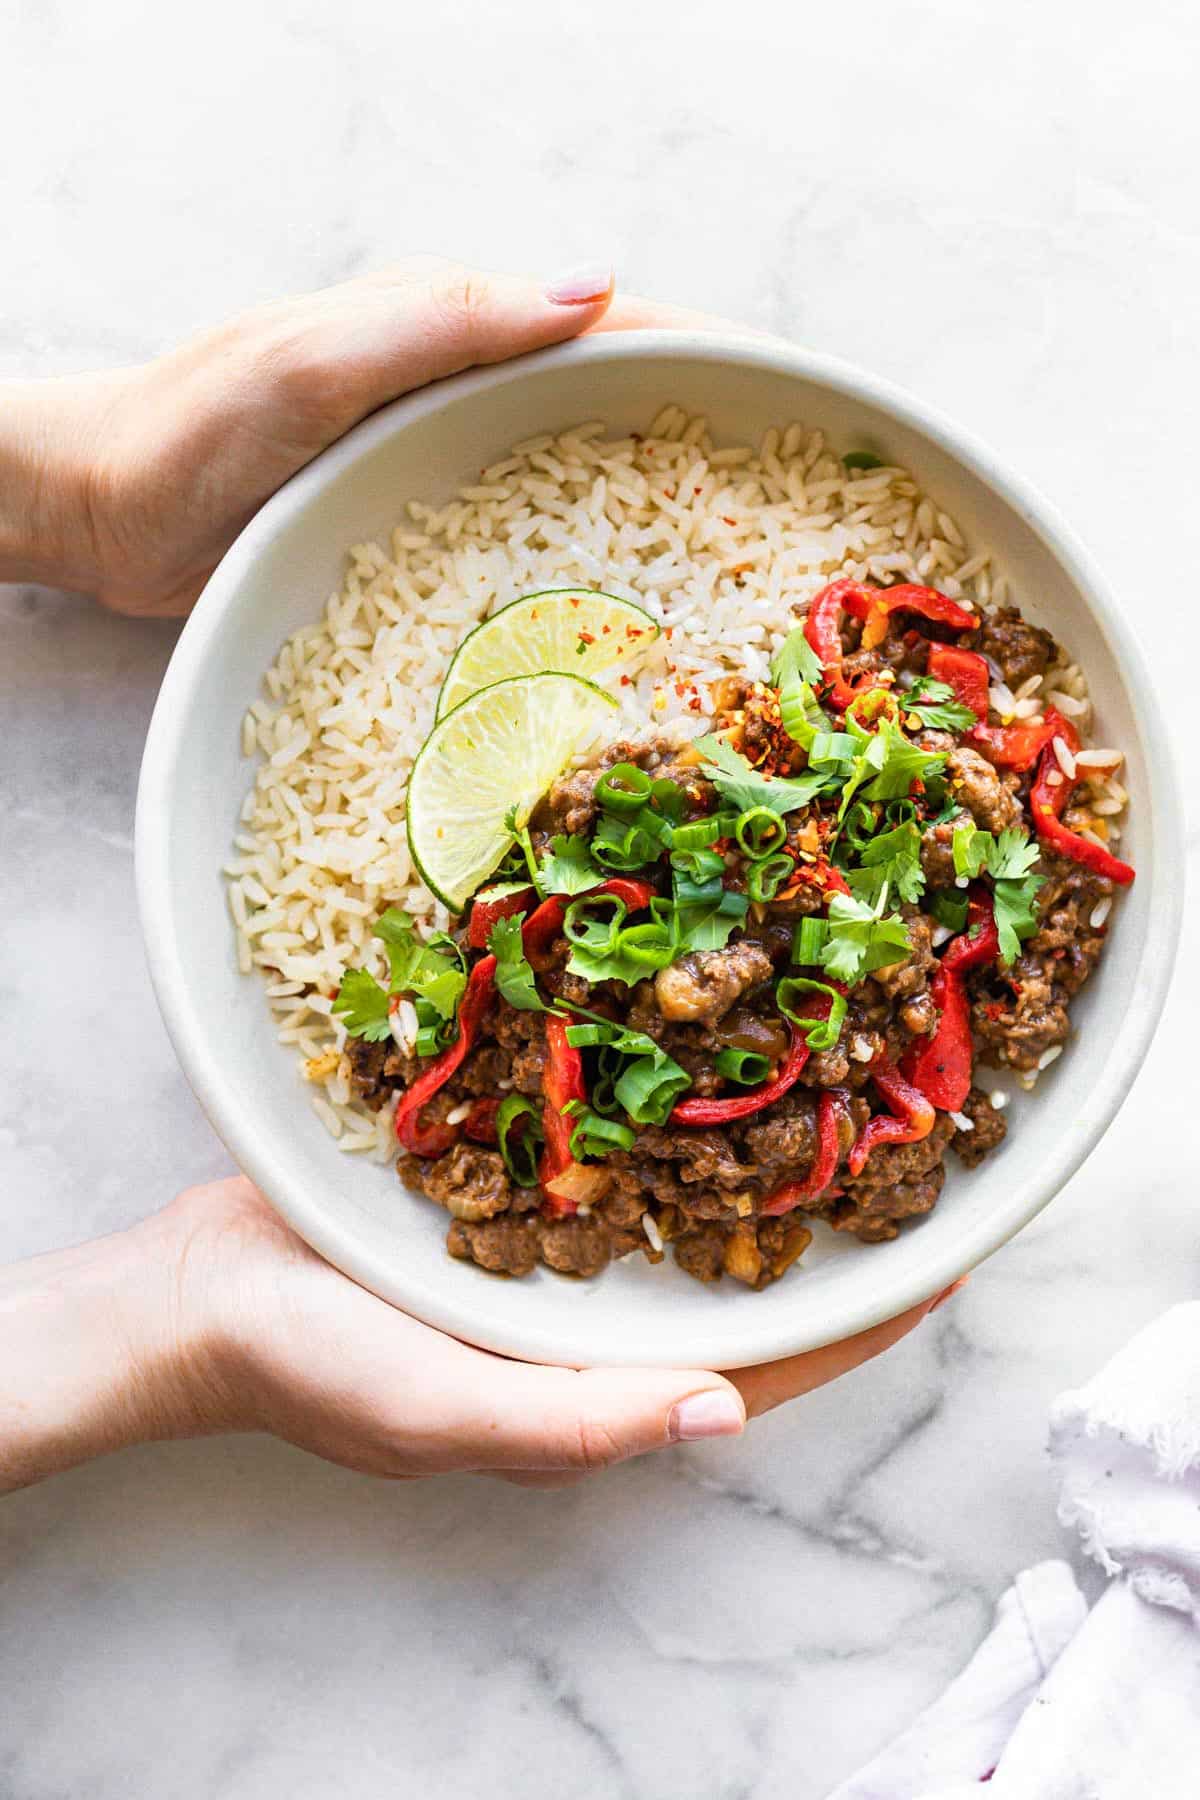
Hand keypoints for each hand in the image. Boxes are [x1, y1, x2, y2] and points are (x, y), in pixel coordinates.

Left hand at [0, 258, 729, 615]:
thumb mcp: (314, 360)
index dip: (705, 350)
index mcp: (449, 323)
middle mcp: (458, 383)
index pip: (607, 323)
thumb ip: (441, 321)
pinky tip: (620, 604)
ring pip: (575, 464)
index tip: (797, 392)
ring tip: (737, 557)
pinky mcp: (416, 517)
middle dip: (704, 425)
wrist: (104, 506)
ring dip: (654, 498)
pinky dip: (581, 552)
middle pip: (609, 393)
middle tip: (790, 493)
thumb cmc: (194, 426)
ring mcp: (441, 453)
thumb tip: (594, 289)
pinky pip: (521, 527)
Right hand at [0, 1177, 957, 1493]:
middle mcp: (586, 1325)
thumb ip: (571, 1421)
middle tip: (904, 1151)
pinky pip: (603, 1164)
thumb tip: (723, 1408)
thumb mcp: (441, 1411)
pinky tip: (693, 1065)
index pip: (757, 1366)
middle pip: (734, 1284)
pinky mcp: (501, 1198)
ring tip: (830, 1096)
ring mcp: (545, 1260)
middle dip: (819, 1234)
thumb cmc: (312, 1364)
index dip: (854, 1327)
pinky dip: (658, 1127)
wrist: (198, 1290)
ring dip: (751, 1170)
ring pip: (677, 1215)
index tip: (944, 1262)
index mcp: (590, 1390)